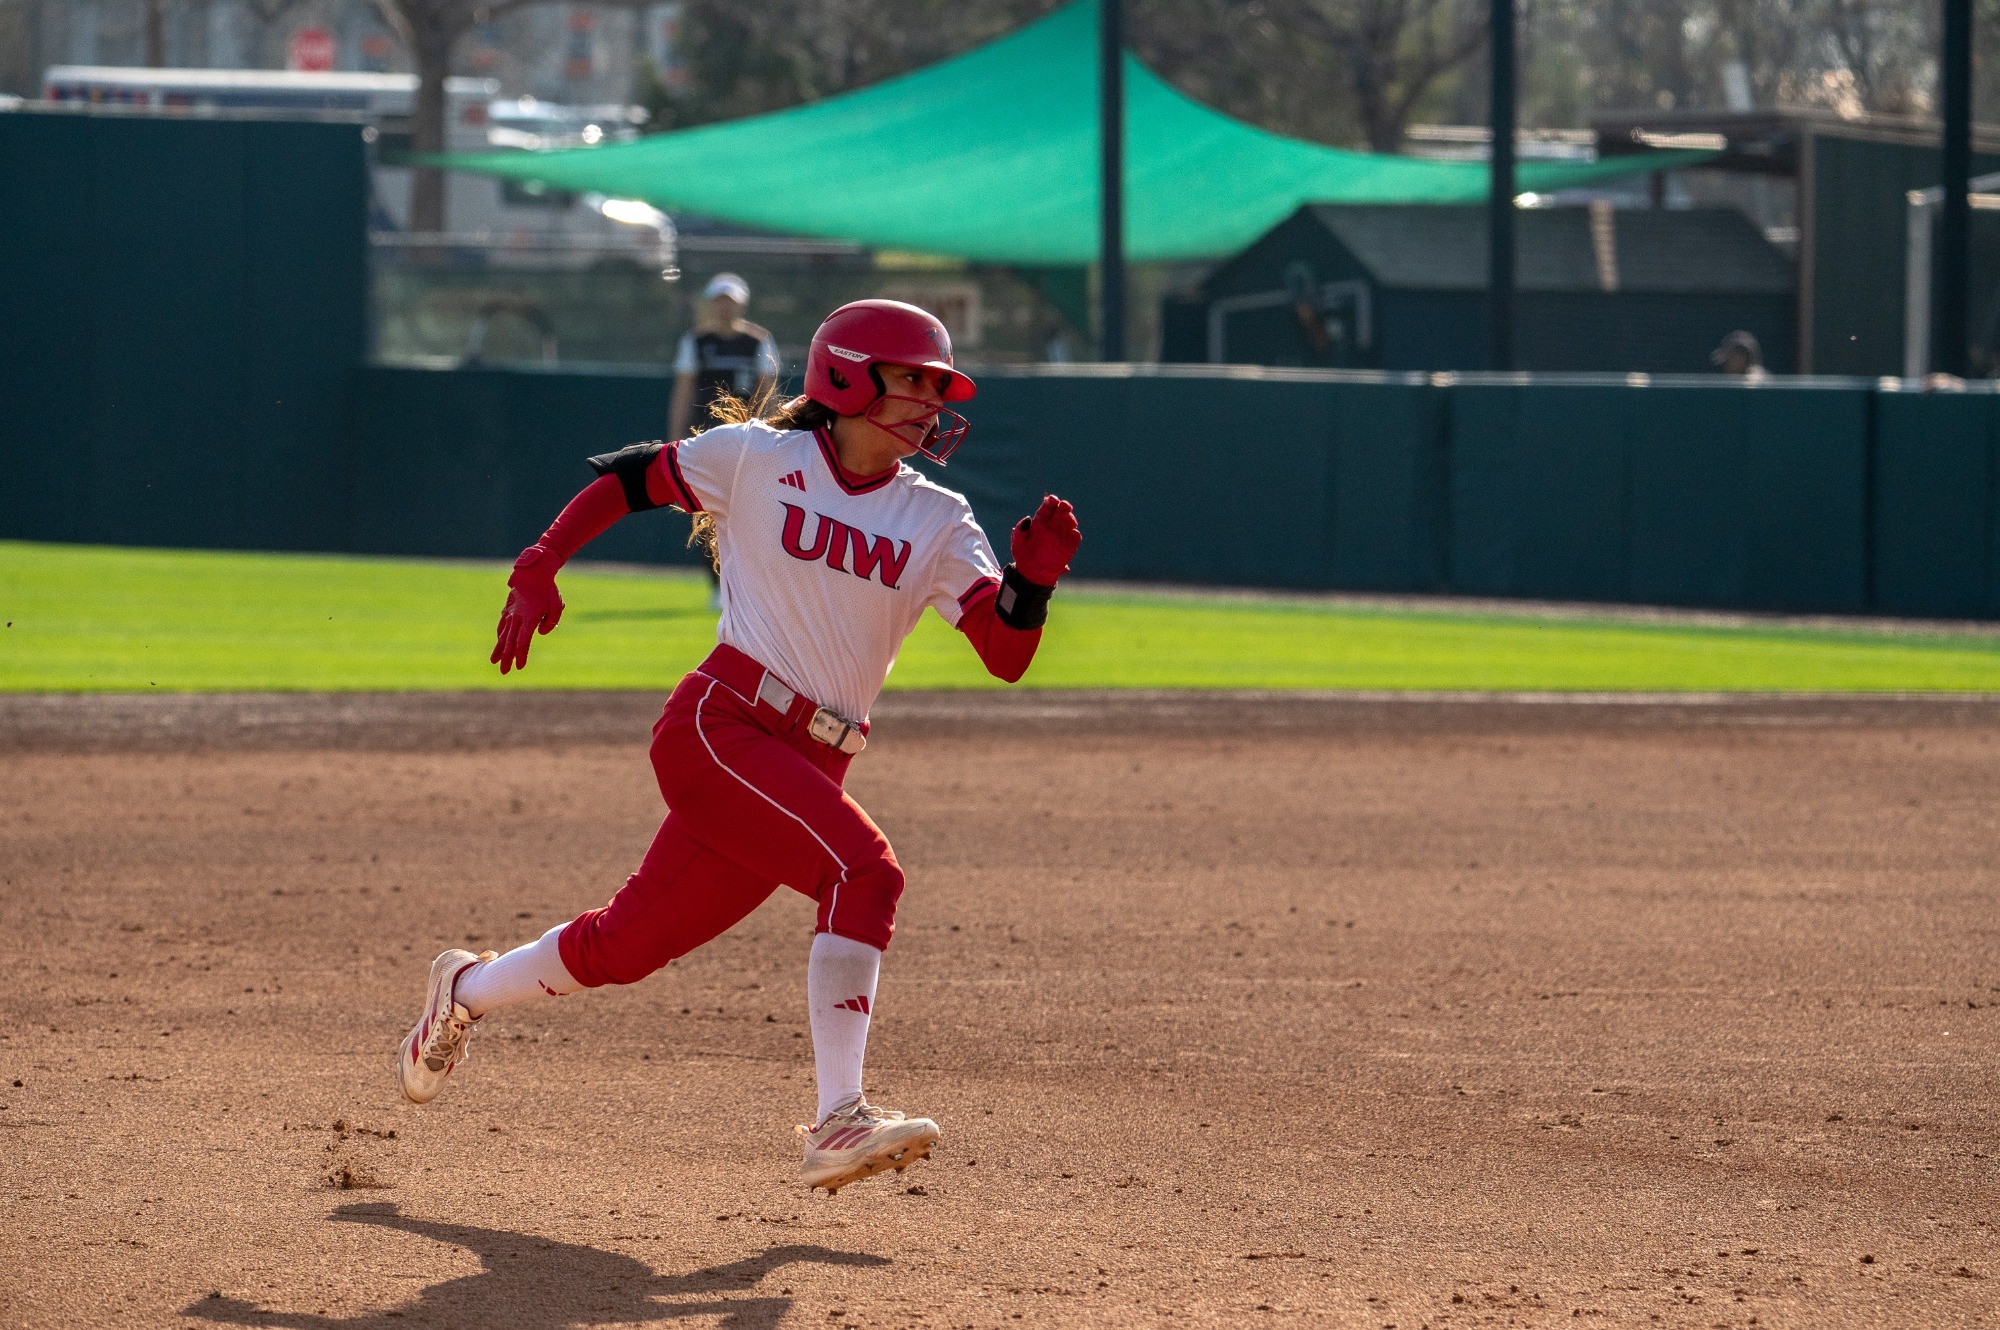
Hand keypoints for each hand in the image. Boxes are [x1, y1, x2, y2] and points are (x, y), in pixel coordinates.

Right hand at [491, 546, 564, 673]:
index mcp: (528, 618)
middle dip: (507, 658)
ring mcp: (511, 612)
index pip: (522, 642)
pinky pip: (503, 622)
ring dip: (499, 648)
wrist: (534, 570)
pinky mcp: (509, 606)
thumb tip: (540, 633)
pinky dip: (500, 632)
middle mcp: (517, 617)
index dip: (520, 655)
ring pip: (503, 634)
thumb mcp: (556, 606)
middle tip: (503, 672)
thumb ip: (550, 622)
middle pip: (510, 642)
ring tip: (494, 660)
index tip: (519, 667)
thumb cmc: (548, 589)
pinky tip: (499, 638)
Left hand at [1010, 494, 1079, 586]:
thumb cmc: (1024, 556)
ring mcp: (1062, 535)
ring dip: (1070, 518)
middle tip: (1064, 505)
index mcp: (1040, 522)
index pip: (1047, 508)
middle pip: (1060, 511)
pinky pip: (1074, 537)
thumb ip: (1020, 531)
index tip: (1052, 499)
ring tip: (1068, 520)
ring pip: (1069, 522)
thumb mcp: (1018, 544)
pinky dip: (1075, 534)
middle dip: (1063, 506)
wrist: (1033, 573)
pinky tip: (1073, 532)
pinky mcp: (1069, 546)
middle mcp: (1052, 526)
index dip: (1051, 502)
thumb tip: (1027, 519)